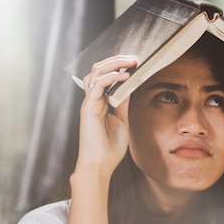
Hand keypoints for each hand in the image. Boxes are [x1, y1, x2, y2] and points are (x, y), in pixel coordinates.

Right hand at [76, 55, 137, 176]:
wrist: (99, 165)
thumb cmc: (109, 149)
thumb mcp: (122, 121)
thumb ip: (123, 103)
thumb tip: (129, 87)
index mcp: (99, 102)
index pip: (105, 76)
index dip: (118, 66)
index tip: (135, 63)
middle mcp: (92, 100)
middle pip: (99, 69)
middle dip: (116, 60)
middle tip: (134, 58)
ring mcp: (89, 103)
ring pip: (96, 72)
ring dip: (113, 63)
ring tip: (130, 61)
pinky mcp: (88, 108)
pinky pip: (97, 85)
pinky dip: (111, 77)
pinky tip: (124, 76)